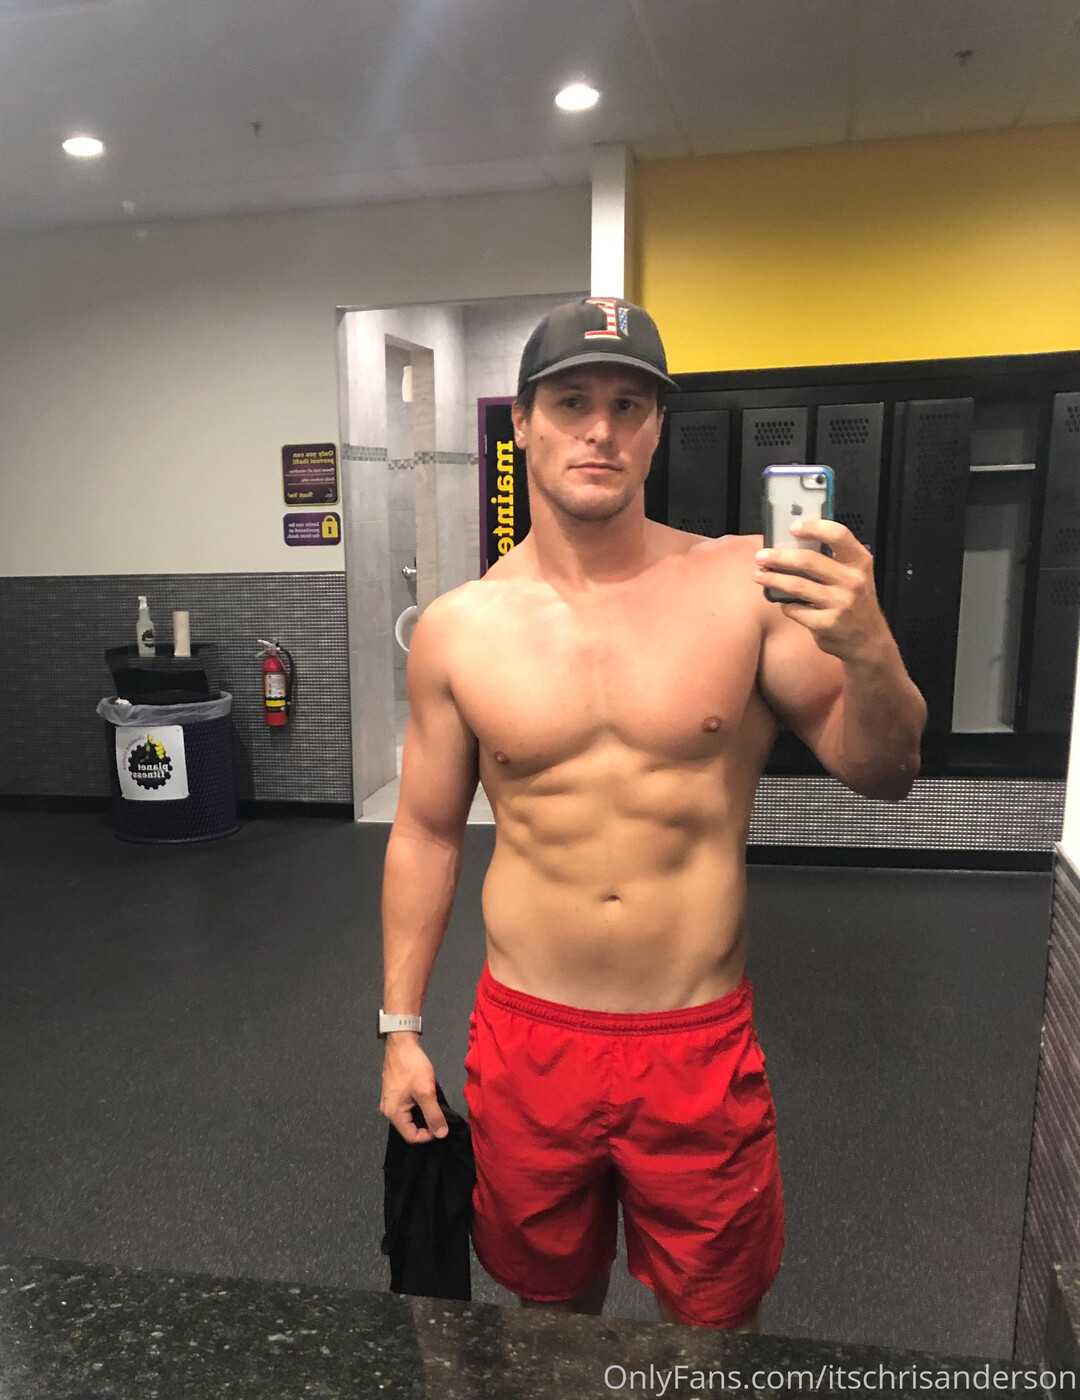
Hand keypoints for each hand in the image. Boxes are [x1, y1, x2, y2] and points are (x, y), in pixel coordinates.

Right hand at [381, 1036, 448, 1142]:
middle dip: (426, 1125)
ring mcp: (390, 1100)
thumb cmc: (412, 1068)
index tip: (441, 1126)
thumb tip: (441, 1134)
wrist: (402, 1043)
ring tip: (436, 1106)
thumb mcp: (426, 1092)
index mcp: (393, 1113)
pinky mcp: (394, 1092)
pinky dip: (418, 1106)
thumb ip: (434, 1114)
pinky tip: (427, 1098)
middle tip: (440, 1116)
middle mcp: (389, 1110)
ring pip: (409, 1117)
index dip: (428, 1135)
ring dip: (423, 1114)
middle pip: (409, 1127)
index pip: (411, 1136)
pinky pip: (407, 1106)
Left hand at [750, 518, 888, 661]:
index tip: (793, 527)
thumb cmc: (856, 603)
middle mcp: (852, 581)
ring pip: (797, 585)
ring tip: (758, 575)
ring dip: (773, 579)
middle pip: (808, 561)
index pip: (838, 535)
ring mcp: (840, 603)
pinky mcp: (827, 624)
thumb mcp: (855, 576)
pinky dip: (784, 605)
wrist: (868, 641)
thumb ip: (834, 559)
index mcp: (860, 562)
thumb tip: (794, 543)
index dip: (814, 528)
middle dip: (779, 557)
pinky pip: (795, 609)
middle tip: (761, 556)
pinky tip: (781, 602)